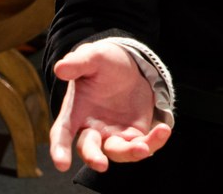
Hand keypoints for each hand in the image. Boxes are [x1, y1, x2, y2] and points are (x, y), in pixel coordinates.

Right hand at [48, 40, 172, 172]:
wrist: (129, 65)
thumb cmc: (104, 62)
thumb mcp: (93, 57)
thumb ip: (78, 63)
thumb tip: (61, 68)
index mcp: (75, 112)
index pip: (62, 133)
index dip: (59, 149)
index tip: (61, 164)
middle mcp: (92, 129)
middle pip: (89, 149)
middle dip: (94, 157)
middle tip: (101, 164)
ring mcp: (113, 134)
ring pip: (118, 152)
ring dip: (129, 153)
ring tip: (143, 148)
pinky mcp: (134, 134)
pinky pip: (142, 145)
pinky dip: (153, 142)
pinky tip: (163, 130)